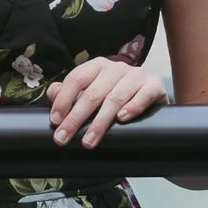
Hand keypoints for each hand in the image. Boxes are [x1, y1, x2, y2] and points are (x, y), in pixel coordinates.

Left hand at [47, 58, 166, 148]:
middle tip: (63, 138)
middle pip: (93, 92)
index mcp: (97, 66)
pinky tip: (122, 120)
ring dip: (100, 121)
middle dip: (76, 117)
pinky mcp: (154, 85)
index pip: (76, 78)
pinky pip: (144, 95)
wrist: (152, 95)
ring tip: (89, 141)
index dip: (63, 99)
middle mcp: (117, 67)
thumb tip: (52, 92)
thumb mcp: (93, 91)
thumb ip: (71, 92)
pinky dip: (132, 107)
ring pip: (115, 98)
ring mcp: (137, 75)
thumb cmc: (117, 93)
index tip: (55, 121)